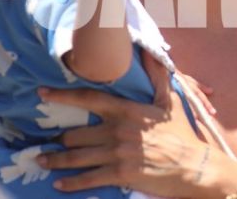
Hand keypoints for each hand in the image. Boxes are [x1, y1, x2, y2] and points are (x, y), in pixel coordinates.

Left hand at [36, 52, 221, 196]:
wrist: (194, 165)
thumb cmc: (182, 134)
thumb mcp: (169, 101)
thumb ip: (156, 75)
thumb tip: (150, 51)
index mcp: (126, 110)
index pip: (88, 98)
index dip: (62, 95)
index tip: (42, 93)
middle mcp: (116, 130)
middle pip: (76, 134)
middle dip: (57, 140)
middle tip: (42, 143)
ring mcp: (117, 153)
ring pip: (77, 157)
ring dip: (55, 160)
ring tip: (41, 160)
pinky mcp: (121, 175)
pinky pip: (89, 179)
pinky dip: (72, 183)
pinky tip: (59, 184)